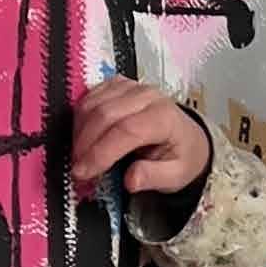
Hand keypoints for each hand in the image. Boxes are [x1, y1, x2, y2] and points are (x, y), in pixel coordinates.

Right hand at [70, 77, 211, 199]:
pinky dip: (80, 117)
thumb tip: (130, 181)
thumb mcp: (176, 176)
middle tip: (77, 168)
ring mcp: (132, 87)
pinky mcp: (118, 85)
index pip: (126, 131)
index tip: (83, 172)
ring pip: (93, 104)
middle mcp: (148, 96)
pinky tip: (83, 136)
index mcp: (164, 117)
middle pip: (105, 115)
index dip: (100, 153)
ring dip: (79, 132)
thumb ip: (154, 178)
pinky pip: (90, 96)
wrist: (188, 138)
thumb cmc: (181, 156)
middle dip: (85, 145)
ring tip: (80, 156)